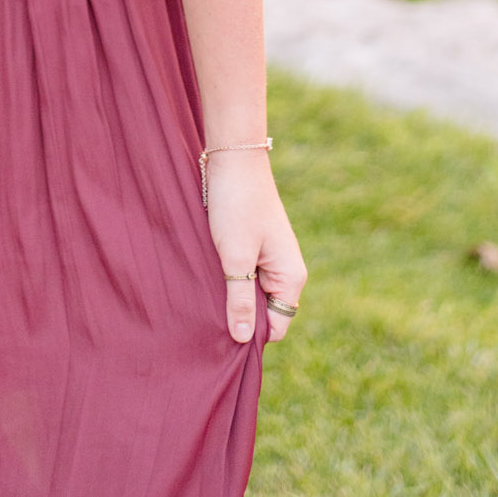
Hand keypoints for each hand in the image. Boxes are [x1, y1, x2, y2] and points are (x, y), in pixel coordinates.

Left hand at [207, 148, 306, 345]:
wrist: (234, 157)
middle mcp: (287, 271)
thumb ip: (240, 299)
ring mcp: (272, 258)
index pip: (276, 327)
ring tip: (206, 292)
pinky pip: (245, 275)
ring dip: (231, 295)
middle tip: (208, 314)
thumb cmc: (236, 205)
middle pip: (265, 313)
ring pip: (252, 293)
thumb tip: (242, 339)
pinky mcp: (256, 246)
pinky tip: (209, 274)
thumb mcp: (235, 256)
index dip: (250, 333)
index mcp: (291, 277)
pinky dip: (229, 278)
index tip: (220, 332)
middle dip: (240, 315)